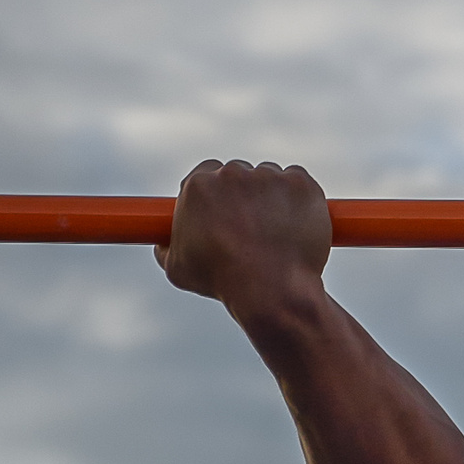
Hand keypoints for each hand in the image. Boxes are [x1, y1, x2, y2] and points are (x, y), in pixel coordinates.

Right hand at [158, 159, 331, 305]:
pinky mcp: (300, 183)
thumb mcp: (178, 269)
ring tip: (276, 234)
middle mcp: (232, 173)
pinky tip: (295, 225)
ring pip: (270, 179)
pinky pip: (298, 183)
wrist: (271, 290)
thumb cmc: (223, 282)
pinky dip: (300, 200)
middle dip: (244, 196)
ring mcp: (268, 176)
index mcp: (198, 186)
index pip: (205, 176)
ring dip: (273, 198)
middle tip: (253, 226)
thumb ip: (167, 248)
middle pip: (238, 175)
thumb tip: (163, 243)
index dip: (216, 195)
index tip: (224, 210)